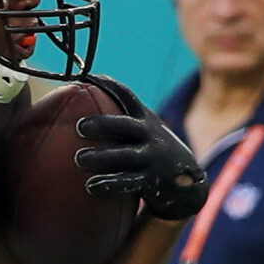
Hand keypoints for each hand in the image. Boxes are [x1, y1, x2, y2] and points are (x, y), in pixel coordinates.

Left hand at [73, 76, 203, 220]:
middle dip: (103, 124)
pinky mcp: (153, 180)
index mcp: (145, 120)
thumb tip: (75, 116)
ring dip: (101, 157)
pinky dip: (110, 183)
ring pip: (125, 155)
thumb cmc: (151, 153)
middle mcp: (151, 135)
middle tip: (80, 126)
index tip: (88, 77)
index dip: (109, 86)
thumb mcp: (143, 133)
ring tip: (79, 159)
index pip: (128, 98)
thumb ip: (119, 125)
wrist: (187, 182)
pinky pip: (128, 182)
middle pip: (125, 126)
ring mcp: (153, 157)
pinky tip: (91, 185)